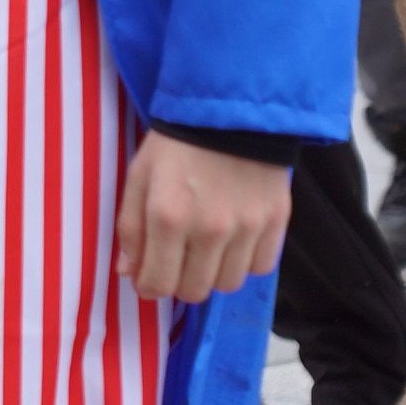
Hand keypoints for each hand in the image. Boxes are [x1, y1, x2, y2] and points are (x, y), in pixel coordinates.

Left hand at [115, 131, 291, 302]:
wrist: (231, 112)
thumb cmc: (175, 145)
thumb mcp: (139, 178)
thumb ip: (130, 228)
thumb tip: (128, 273)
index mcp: (167, 217)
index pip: (157, 285)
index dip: (148, 287)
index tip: (148, 276)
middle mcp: (209, 230)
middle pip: (194, 292)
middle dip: (178, 282)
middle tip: (176, 261)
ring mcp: (247, 229)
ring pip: (228, 284)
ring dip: (212, 274)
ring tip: (206, 249)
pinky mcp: (276, 223)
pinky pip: (260, 267)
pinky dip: (244, 261)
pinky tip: (233, 241)